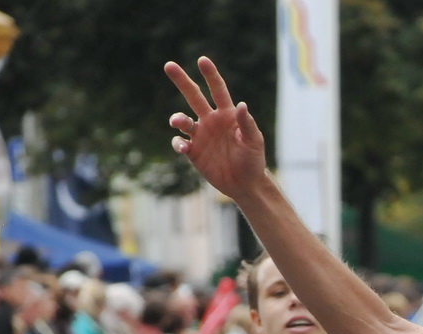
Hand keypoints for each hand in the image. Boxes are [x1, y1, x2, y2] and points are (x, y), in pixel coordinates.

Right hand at [166, 57, 267, 200]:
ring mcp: (200, 135)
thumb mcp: (254, 142)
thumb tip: (242, 104)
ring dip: (177, 118)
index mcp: (227, 115)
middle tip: (168, 65)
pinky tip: (184, 148)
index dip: (210, 75)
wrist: (246, 184)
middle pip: (193, 96)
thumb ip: (247, 124)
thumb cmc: (253, 160)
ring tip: (178, 122)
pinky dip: (178, 143)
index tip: (202, 60)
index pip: (217, 90)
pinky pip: (179, 143)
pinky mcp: (192, 151)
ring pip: (182, 120)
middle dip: (181, 81)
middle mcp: (211, 121)